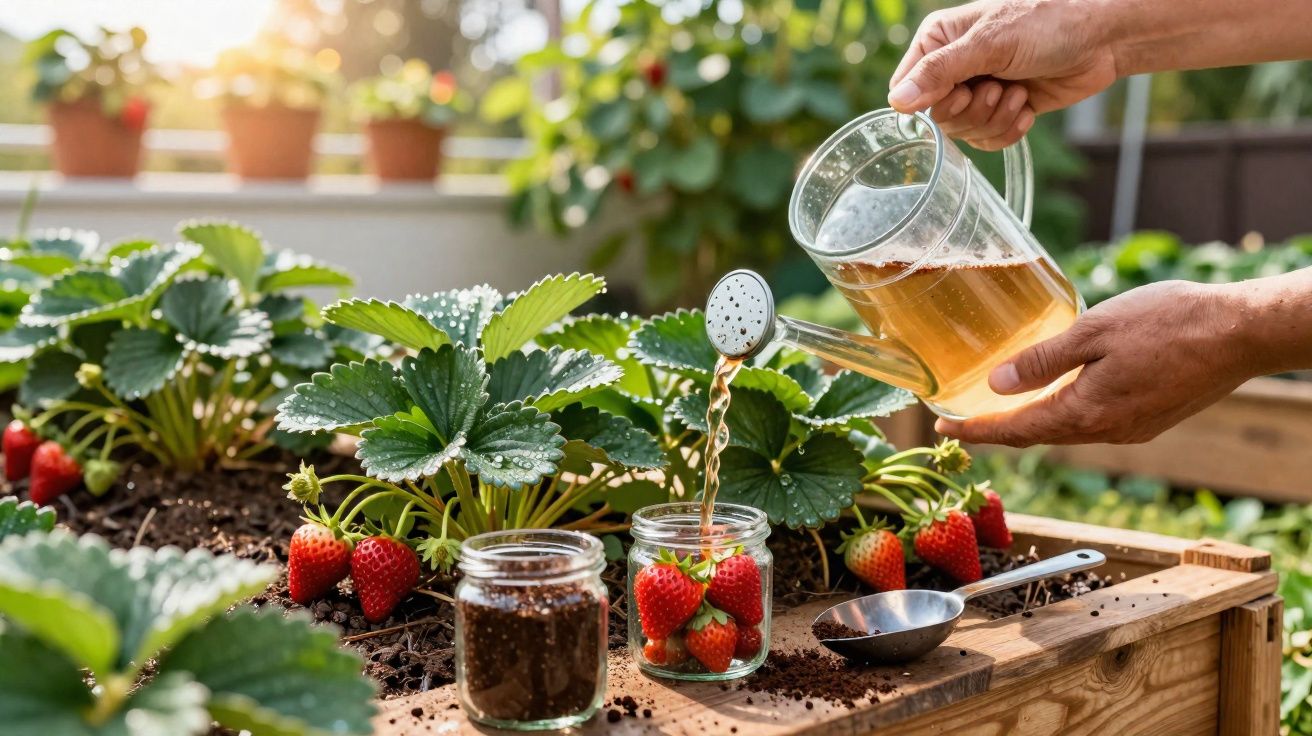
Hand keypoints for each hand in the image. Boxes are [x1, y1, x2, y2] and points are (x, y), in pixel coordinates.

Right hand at [888, 0, 1118, 149]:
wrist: (1101, 40)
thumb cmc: (1047, 24)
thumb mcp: (989, 44)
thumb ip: (940, 72)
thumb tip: (897, 102)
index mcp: (938, 41)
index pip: (906, 89)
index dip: (930, 101)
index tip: (961, 90)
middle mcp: (953, 67)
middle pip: (936, 117)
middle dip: (971, 110)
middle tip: (996, 88)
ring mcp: (977, 90)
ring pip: (963, 132)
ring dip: (995, 119)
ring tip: (1018, 93)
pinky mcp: (1001, 110)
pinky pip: (987, 140)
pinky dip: (1009, 130)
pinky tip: (1027, 107)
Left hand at [934, 281, 1254, 445]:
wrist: (1242, 333)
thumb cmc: (1169, 322)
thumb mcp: (1094, 332)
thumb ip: (1043, 360)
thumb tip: (995, 384)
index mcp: (1086, 413)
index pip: (1016, 431)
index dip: (977, 430)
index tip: (943, 426)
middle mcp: (1106, 432)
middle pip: (1038, 435)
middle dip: (999, 428)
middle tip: (963, 416)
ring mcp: (1132, 429)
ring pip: (1068, 429)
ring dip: (1033, 420)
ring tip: (1002, 406)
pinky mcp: (1151, 419)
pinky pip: (1095, 422)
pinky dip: (1066, 412)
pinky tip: (1058, 394)